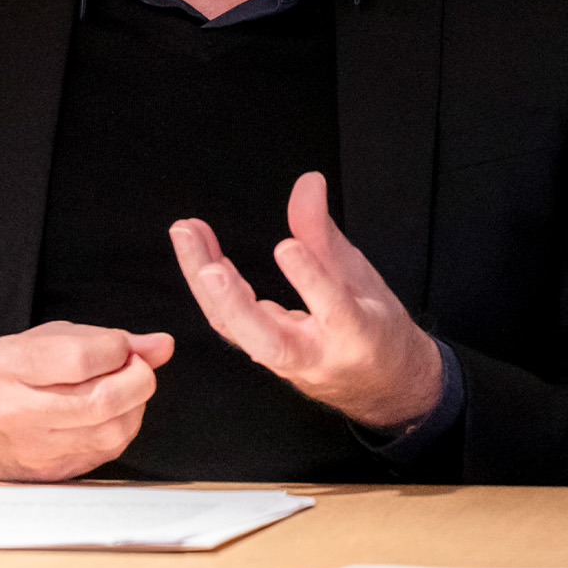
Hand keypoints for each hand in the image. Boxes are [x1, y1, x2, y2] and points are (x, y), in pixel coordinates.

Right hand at [0, 321, 173, 480]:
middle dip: (138, 379)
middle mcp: (17, 411)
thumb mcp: (41, 340)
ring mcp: (34, 449)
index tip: (122, 345)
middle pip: (100, 401)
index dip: (116, 349)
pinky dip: (122, 428)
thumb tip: (159, 344)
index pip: (79, 359)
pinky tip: (112, 413)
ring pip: (110, 432)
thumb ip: (102, 339)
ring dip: (135, 406)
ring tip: (125, 388)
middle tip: (139, 367)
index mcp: (9, 366)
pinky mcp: (51, 474)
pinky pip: (106, 452)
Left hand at [169, 171, 440, 428]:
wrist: (379, 386)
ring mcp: (283, 360)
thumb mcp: (363, 278)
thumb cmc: (375, 329)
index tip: (287, 247)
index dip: (309, 278)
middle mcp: (314, 356)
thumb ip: (326, 233)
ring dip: (206, 285)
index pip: (333, 309)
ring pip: (237, 331)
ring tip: (187, 234)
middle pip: (266, 339)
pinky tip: (198, 250)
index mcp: (355, 336)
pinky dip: (210, 286)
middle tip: (208, 267)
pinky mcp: (261, 354)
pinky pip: (228, 323)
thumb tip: (308, 182)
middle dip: (233, 303)